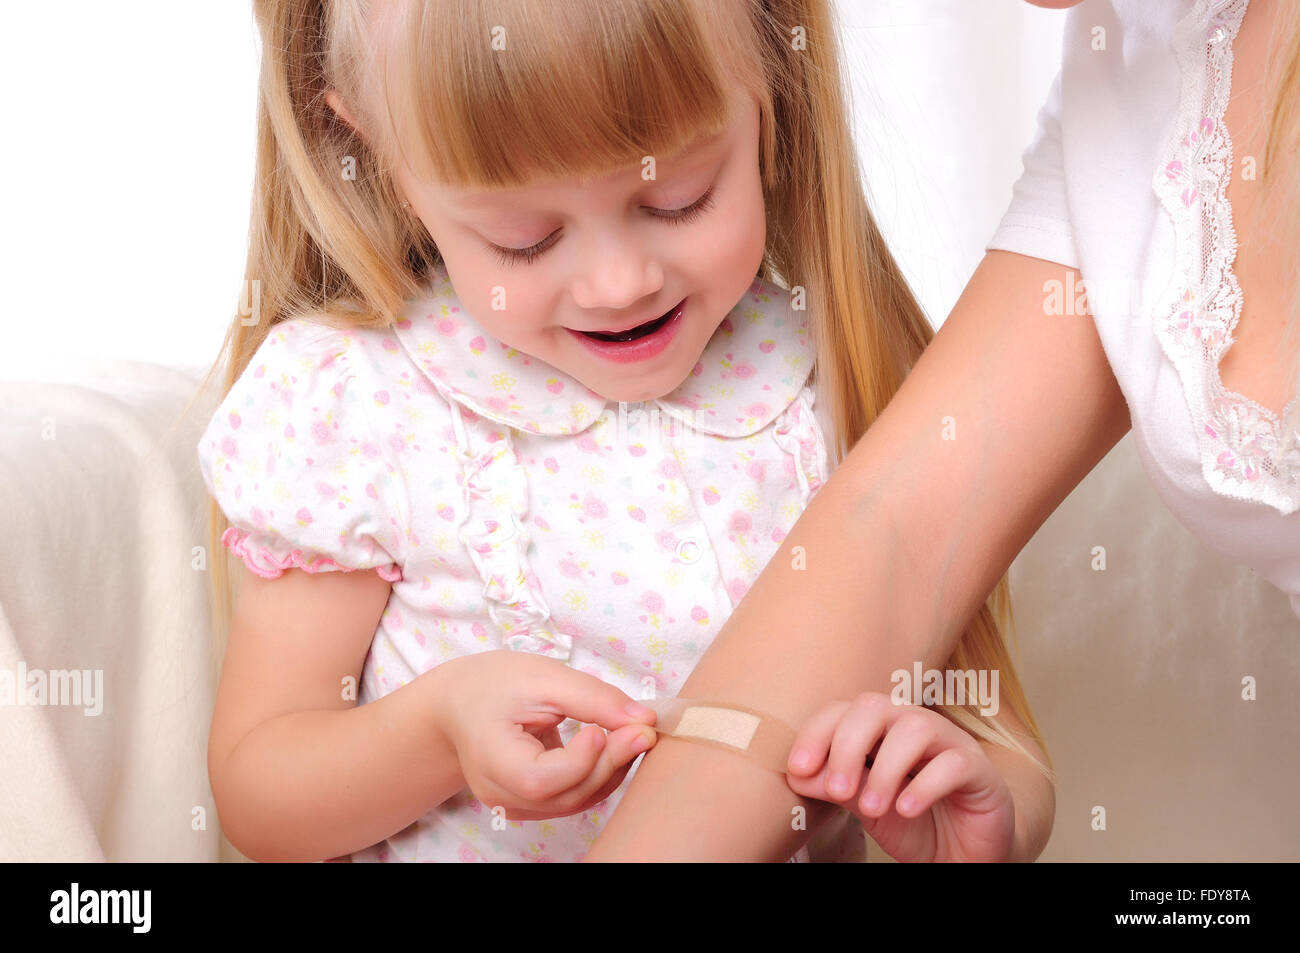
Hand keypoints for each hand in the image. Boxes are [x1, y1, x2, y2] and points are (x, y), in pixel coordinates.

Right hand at [433, 650, 657, 820]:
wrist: (460, 702)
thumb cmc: (495, 684)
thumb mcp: (544, 678)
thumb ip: (595, 699)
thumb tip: (645, 720)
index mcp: (490, 759)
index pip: (542, 780)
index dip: (582, 760)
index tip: (603, 726)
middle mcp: (499, 793)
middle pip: (566, 796)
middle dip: (611, 763)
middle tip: (643, 729)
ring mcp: (513, 804)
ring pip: (575, 802)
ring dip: (612, 771)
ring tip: (632, 734)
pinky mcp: (529, 803)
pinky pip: (572, 798)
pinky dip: (599, 775)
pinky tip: (614, 747)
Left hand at [784, 692, 1015, 861]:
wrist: (962, 852)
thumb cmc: (911, 821)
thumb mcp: (865, 806)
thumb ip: (835, 786)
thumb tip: (797, 775)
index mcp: (880, 728)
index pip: (843, 710)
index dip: (817, 733)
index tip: (798, 768)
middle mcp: (913, 725)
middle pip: (875, 708)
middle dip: (848, 746)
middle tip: (837, 790)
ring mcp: (949, 742)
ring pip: (914, 728)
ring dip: (885, 769)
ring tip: (872, 809)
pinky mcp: (978, 769)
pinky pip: (952, 763)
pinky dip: (924, 786)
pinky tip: (906, 810)